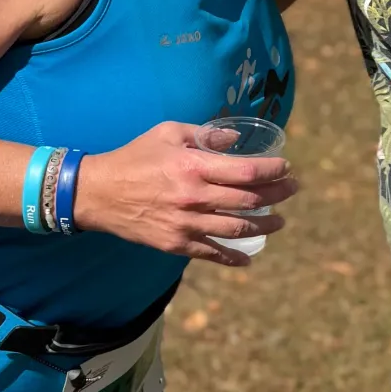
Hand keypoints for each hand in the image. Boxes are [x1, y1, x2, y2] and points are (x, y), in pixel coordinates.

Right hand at [72, 122, 298, 265]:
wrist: (99, 193)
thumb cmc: (135, 157)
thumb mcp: (168, 133)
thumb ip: (205, 135)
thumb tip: (236, 140)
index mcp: (194, 168)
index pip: (247, 172)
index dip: (273, 171)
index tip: (285, 168)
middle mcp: (195, 198)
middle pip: (249, 200)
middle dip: (277, 195)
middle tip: (291, 189)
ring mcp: (187, 225)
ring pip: (238, 229)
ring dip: (265, 225)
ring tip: (279, 220)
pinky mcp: (176, 244)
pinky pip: (213, 254)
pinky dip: (234, 258)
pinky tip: (249, 257)